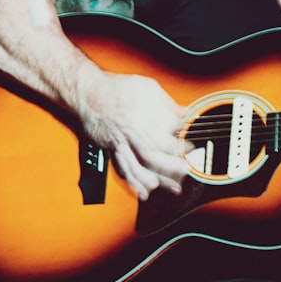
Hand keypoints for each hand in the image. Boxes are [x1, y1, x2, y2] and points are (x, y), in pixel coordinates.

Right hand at [77, 70, 190, 199]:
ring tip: (174, 188)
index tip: (193, 147)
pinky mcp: (112, 150)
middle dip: (174, 163)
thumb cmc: (118, 89)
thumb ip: (169, 104)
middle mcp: (132, 129)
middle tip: (187, 169)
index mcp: (144, 112)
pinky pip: (123, 169)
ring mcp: (121, 142)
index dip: (182, 141)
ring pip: (141, 165)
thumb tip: (188, 115)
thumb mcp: (148, 88)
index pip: (169, 131)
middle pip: (156, 151)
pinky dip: (135, 184)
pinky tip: (145, 193)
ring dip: (158, 178)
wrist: (87, 93)